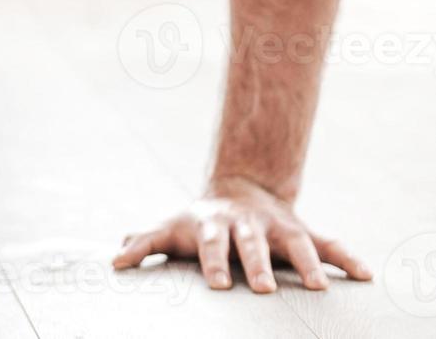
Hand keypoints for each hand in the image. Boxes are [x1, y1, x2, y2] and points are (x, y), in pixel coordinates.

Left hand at [111, 175, 371, 291]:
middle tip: (265, 290)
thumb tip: (114, 261)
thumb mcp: (170, 228)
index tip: (220, 287)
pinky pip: (328, 243)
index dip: (215, 263)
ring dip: (307, 264)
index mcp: (214, 226)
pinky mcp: (301, 232)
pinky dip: (346, 257)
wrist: (236, 190)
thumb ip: (144, 243)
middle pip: (252, 243)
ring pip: (295, 242)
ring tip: (318, 289)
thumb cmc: (197, 222)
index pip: (212, 244)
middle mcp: (247, 225)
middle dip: (259, 264)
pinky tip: (365, 276)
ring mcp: (277, 227)